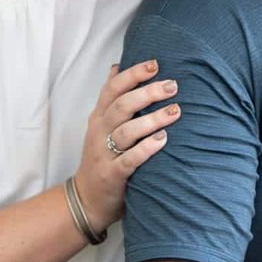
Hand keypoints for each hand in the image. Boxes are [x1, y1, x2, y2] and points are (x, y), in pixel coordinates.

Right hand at [76, 60, 177, 227]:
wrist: (86, 198)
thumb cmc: (102, 157)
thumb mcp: (100, 125)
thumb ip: (110, 99)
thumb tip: (117, 66)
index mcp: (99, 117)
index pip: (112, 88)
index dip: (133, 74)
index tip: (155, 64)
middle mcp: (100, 132)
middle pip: (121, 106)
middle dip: (147, 93)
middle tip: (172, 86)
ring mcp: (104, 153)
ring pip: (127, 131)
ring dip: (152, 119)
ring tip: (175, 111)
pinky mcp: (112, 174)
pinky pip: (129, 159)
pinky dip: (146, 148)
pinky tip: (163, 140)